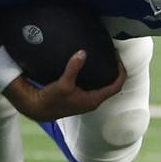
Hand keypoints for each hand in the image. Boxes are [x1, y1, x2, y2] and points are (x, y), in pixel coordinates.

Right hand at [3, 50, 125, 121]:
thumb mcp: (63, 83)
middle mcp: (93, 101)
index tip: (118, 59)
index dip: (121, 73)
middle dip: (115, 71)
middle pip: (112, 86)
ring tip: (104, 60)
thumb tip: (82, 53)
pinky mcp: (80, 98)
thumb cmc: (52, 99)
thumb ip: (73, 68)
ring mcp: (87, 101)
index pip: (116, 86)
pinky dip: (97, 77)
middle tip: (112, 56)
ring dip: (106, 75)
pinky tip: (91, 68)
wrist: (39, 108)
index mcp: (94, 100)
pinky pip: (95, 87)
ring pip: (103, 87)